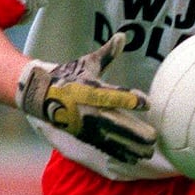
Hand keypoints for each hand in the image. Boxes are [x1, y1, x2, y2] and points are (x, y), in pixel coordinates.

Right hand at [16, 33, 156, 162]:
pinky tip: (135, 158)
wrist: (41, 94)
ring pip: (112, 138)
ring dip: (131, 146)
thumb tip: (122, 36)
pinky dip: (119, 153)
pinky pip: (104, 146)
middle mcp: (89, 109)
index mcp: (91, 90)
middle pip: (116, 122)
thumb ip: (107, 53)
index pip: (113, 95)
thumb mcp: (87, 63)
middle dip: (135, 131)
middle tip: (153, 136)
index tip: (148, 103)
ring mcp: (86, 125)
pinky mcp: (84, 135)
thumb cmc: (70, 75)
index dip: (130, 99)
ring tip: (150, 151)